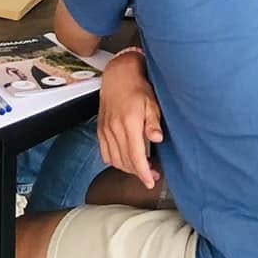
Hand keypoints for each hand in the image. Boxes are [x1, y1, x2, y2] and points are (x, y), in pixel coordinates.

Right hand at [96, 51, 163, 188]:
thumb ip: (153, 122)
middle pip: (126, 161)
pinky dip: (115, 161)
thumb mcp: (152, 102)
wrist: (118, 76)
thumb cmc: (137, 87)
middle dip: (139, 173)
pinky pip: (105, 154)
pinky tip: (125, 160)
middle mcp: (115, 128)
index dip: (143, 173)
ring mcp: (106, 130)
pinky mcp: (100, 130)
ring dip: (128, 169)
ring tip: (140, 169)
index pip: (136, 156)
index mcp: (129, 123)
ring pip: (115, 160)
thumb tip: (157, 138)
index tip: (150, 181)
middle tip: (151, 175)